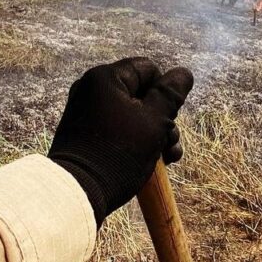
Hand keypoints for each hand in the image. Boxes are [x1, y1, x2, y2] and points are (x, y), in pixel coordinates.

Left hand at [48, 57, 193, 225]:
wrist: (79, 192)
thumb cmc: (119, 153)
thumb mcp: (154, 121)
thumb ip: (170, 94)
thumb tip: (183, 73)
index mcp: (105, 78)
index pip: (148, 70)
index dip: (165, 92)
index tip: (169, 116)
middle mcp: (90, 90)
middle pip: (141, 94)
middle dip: (163, 118)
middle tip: (170, 142)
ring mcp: (85, 112)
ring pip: (132, 114)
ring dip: (154, 133)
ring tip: (167, 158)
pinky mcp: (84, 133)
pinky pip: (117, 128)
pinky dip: (135, 140)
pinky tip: (153, 161)